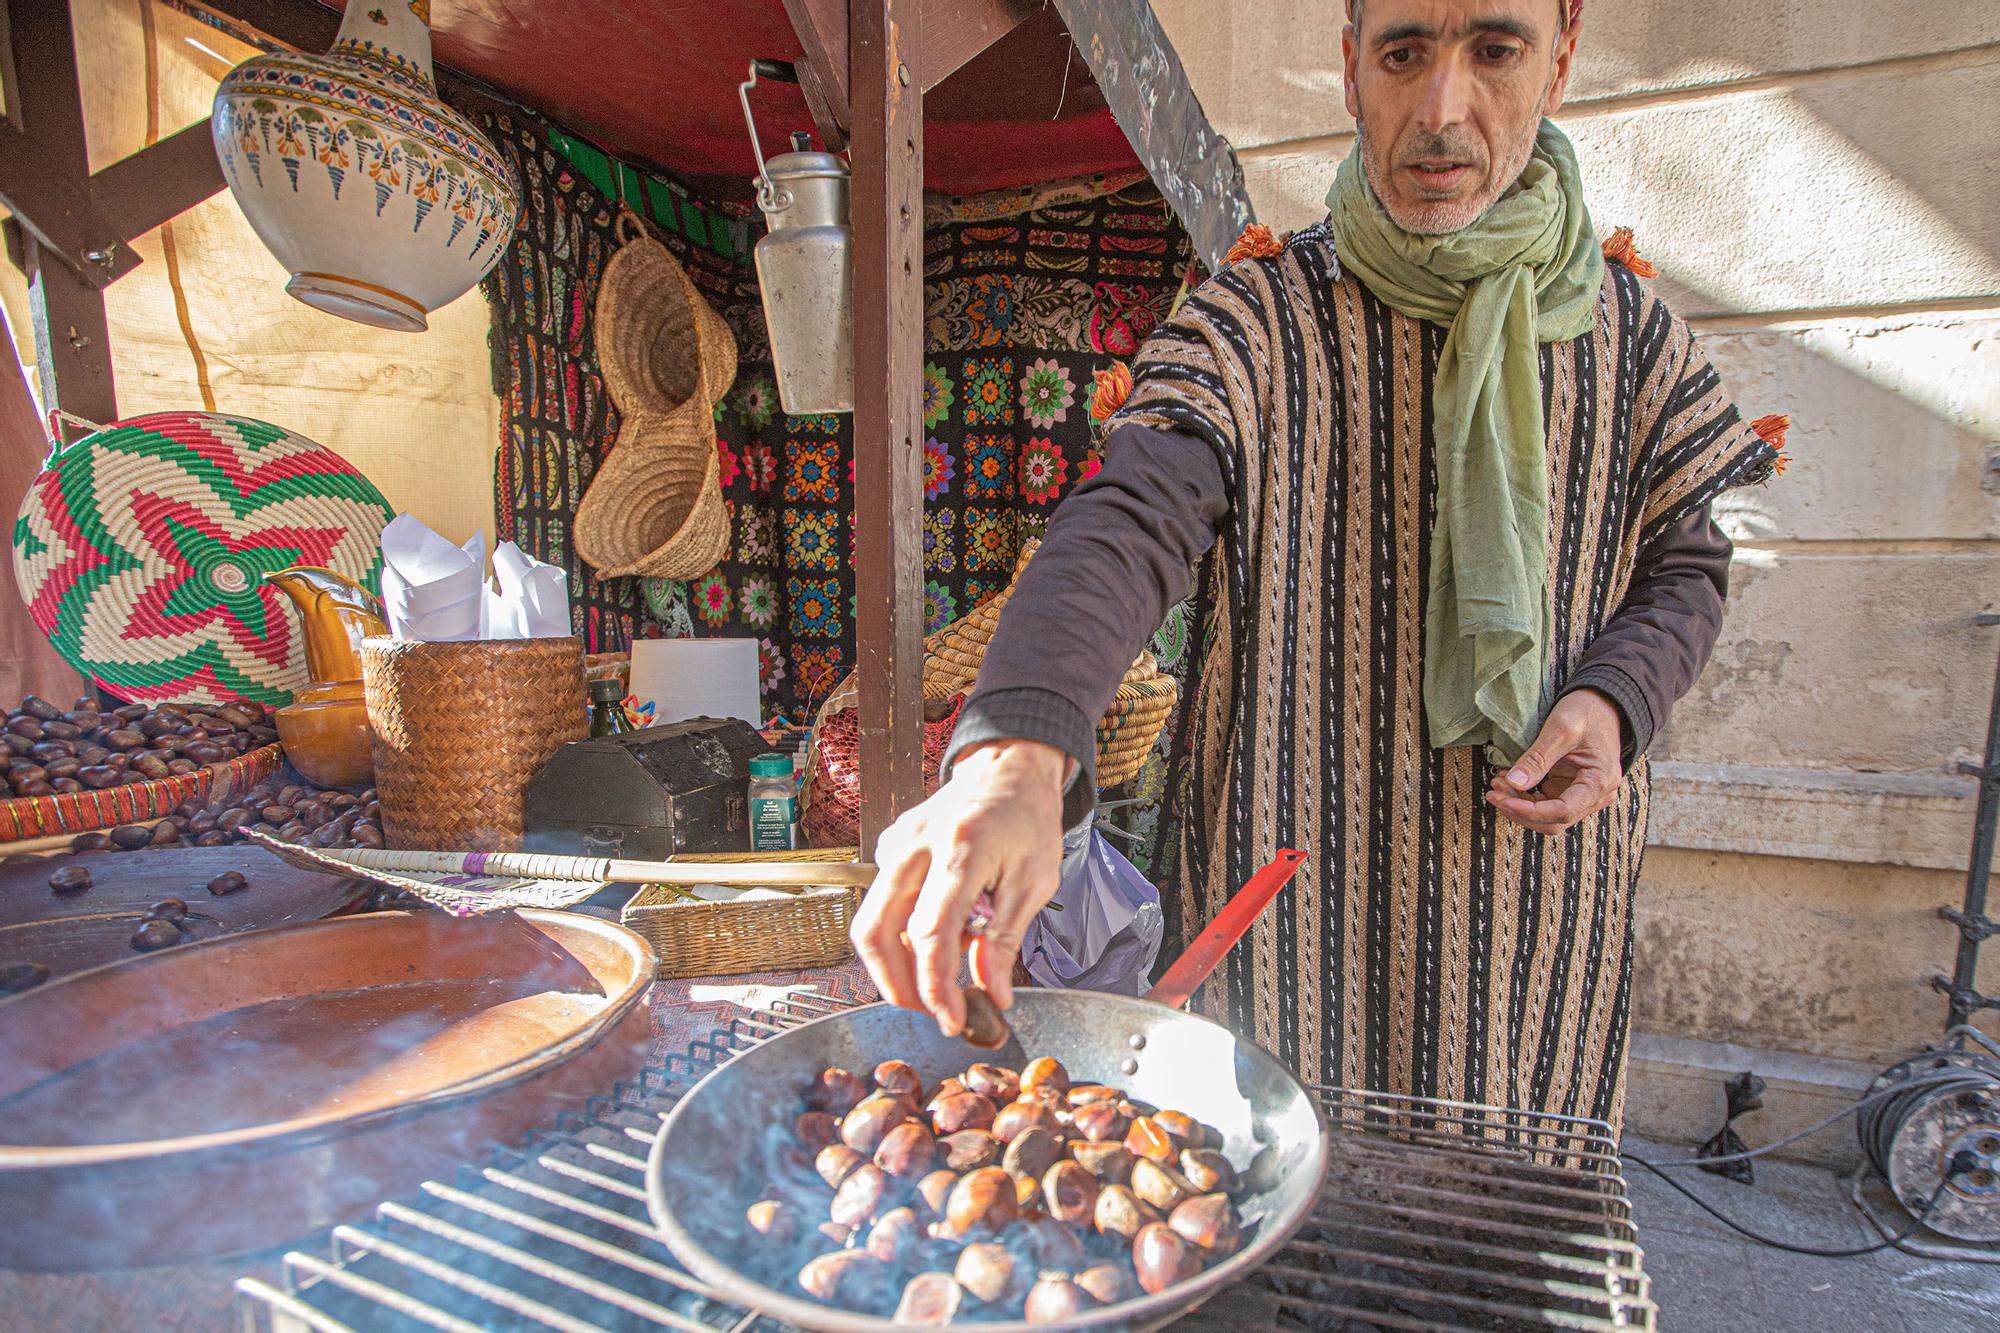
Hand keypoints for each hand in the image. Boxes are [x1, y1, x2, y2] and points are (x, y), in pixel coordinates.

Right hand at [851, 739, 1068, 1035]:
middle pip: (877, 932)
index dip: (936, 987)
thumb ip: (1005, 939)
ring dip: (896, 964)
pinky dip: (903, 933)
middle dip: (898, 986)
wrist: (1008, 768)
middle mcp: (917, 845)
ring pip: (871, 922)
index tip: (952, 1020)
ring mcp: (896, 844)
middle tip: (933, 1012)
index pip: (930, 933)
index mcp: (962, 849)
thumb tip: (994, 995)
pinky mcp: (888, 847)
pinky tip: (939, 932)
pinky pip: (883, 903)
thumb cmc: (1027, 819)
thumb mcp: (1035, 881)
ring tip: (937, 978)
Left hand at [1485, 689, 1625, 833]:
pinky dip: (1525, 798)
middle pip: (1555, 820)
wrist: (1601, 704)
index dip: (1529, 811)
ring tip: (1497, 784)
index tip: (1503, 800)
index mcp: (1600, 782)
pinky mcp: (1572, 790)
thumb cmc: (1587, 711)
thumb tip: (1513, 783)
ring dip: (1520, 805)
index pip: (1562, 811)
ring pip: (1548, 816)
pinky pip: (1547, 803)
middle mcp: (1597, 794)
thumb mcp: (1560, 729)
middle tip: (1493, 793)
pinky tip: (1508, 782)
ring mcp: (1585, 794)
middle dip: (1521, 810)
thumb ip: (1538, 758)